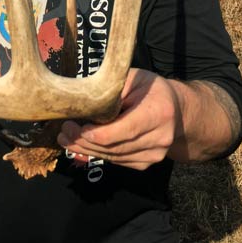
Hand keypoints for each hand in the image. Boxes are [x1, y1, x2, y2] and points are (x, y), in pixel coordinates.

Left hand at [57, 68, 181, 170]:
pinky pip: (117, 161)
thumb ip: (112, 91)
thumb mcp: (133, 78)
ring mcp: (155, 154)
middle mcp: (160, 137)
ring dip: (87, 150)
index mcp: (158, 112)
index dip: (96, 133)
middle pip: (114, 147)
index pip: (122, 130)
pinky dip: (98, 154)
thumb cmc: (150, 89)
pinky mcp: (147, 163)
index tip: (74, 127)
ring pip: (113, 157)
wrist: (177, 110)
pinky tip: (83, 145)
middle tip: (64, 132)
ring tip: (67, 139)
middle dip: (85, 141)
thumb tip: (83, 103)